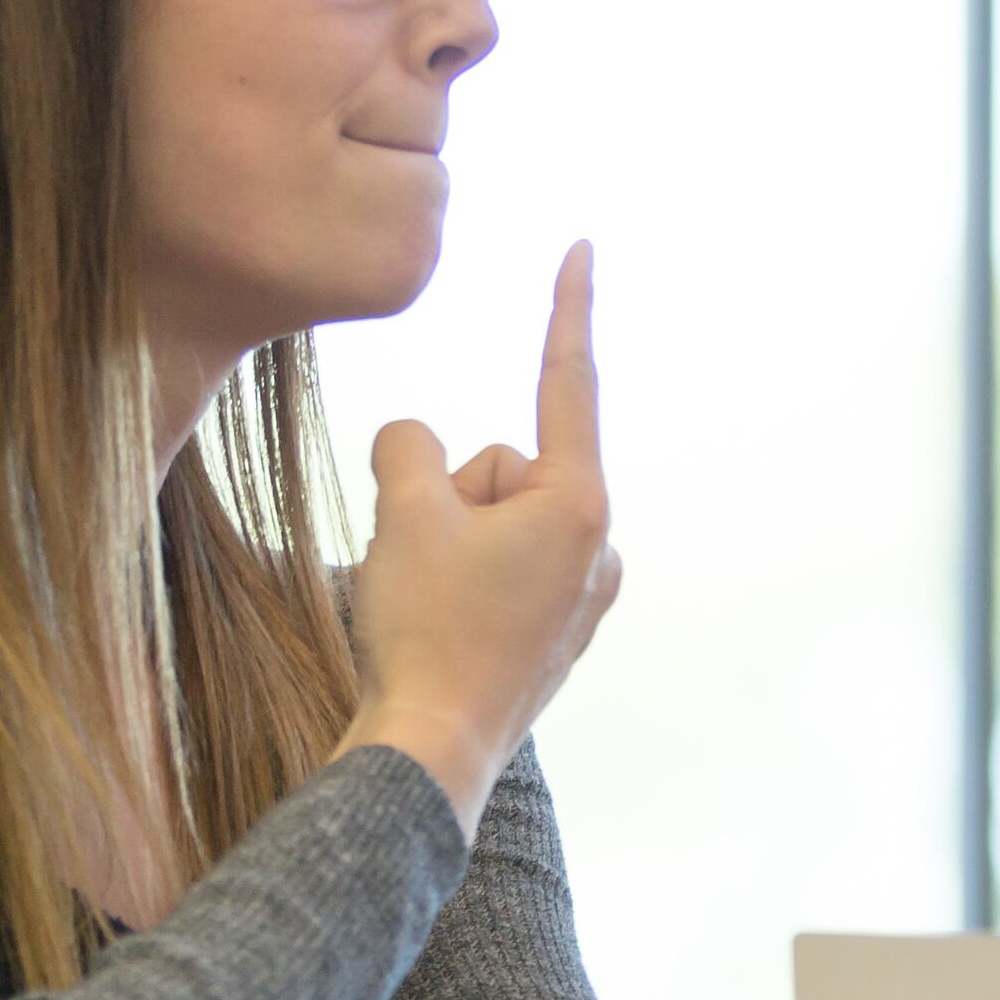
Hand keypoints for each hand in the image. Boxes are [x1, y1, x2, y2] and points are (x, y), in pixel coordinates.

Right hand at [339, 244, 619, 819]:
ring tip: (431, 606)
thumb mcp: (402, 511)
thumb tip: (415, 448)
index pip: (568, 383)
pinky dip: (455, 583)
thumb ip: (408, 446)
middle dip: (449, 498)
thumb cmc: (425, 632)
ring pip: (486, 521)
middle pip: (499, 468)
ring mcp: (580, 595)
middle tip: (426, 567)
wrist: (427, 752)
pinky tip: (443, 631)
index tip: (582, 246)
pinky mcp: (553, 633)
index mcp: (580, 506)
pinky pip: (490, 569)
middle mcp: (598, 547)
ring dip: (446, 544)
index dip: (567, 308)